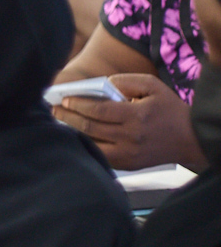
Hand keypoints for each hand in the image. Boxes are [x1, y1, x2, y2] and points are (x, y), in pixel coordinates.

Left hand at [51, 73, 207, 170]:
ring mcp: (128, 154)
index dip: (78, 105)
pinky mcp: (127, 165)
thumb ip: (126, 81)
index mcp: (136, 116)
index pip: (98, 110)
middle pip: (89, 128)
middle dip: (68, 117)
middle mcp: (130, 137)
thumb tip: (101, 84)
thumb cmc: (169, 109)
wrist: (190, 139)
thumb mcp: (153, 86)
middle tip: (54, 109)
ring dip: (71, 133)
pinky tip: (74, 136)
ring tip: (59, 122)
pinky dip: (85, 146)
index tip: (65, 99)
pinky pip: (99, 156)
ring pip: (91, 144)